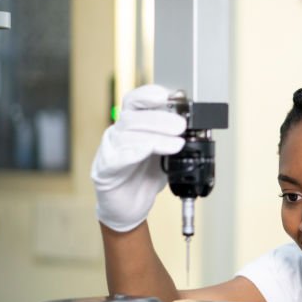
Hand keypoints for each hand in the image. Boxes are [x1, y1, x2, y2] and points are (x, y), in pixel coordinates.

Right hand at [91, 85, 185, 231]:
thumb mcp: (165, 153)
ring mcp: (109, 151)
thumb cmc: (145, 176)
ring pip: (127, 136)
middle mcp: (118, 134)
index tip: (167, 95)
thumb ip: (175, 138)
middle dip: (159, 118)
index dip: (148, 95)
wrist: (130, 206)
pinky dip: (132, 153)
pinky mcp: (104, 171)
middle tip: (181, 125)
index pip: (135, 101)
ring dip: (154, 137)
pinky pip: (115, 158)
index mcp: (133, 125)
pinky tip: (146, 151)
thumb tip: (196, 127)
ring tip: (176, 144)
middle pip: (133, 117)